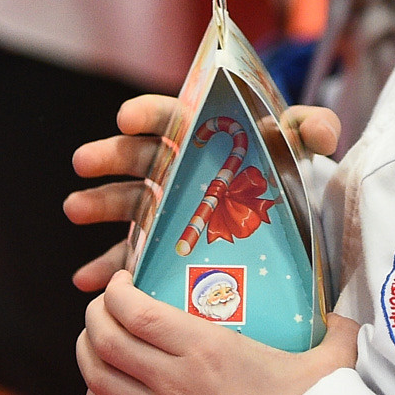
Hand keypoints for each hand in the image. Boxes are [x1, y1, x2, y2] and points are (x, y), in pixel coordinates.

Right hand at [64, 93, 340, 290]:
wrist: (293, 217)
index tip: (126, 117)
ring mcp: (166, 207)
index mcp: (205, 135)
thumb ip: (314, 129)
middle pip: (138, 156)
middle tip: (85, 162)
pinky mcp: (164, 245)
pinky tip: (87, 280)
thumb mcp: (304, 147)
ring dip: (97, 204)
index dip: (147, 113)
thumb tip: (320, 130)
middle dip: (109, 156)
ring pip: (126, 202)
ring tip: (75, 209)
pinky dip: (108, 267)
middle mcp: (178, 168)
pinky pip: (132, 256)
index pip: (171, 117)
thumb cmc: (291, 170)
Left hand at [76, 273, 360, 394]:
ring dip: (86, 355)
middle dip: (95, 315)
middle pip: (106, 338)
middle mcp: (174, 379)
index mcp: (207, 348)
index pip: (136, 310)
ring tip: (95, 343)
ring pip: (97, 378)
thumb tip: (349, 313)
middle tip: (104, 308)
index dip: (116, 290)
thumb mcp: (333, 367)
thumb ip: (340, 332)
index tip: (122, 281)